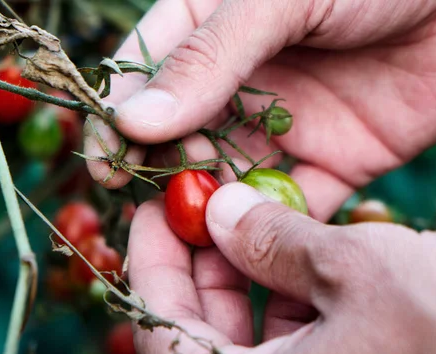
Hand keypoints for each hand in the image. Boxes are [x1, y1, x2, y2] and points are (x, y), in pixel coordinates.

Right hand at [85, 0, 435, 220]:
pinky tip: (249, 246)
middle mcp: (241, 80)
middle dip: (161, 173)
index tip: (105, 158)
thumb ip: (209, 56)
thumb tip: (135, 120)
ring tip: (189, 238)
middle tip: (147, 208)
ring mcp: (284, 125)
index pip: (147, 75)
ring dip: (206, 210)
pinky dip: (267, 229)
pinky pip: (288, 205)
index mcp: (213, 25)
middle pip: (181, 137)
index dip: (120, 118)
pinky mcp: (330, 163)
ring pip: (228, 178)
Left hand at [128, 183, 435, 353]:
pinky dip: (279, 288)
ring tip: (243, 213)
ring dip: (239, 271)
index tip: (153, 211)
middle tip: (199, 205)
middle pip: (198, 334)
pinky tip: (290, 244)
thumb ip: (272, 240)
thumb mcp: (354, 269)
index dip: (150, 266)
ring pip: (242, 331)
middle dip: (196, 263)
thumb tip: (219, 212)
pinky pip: (285, 336)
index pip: (162, 338)